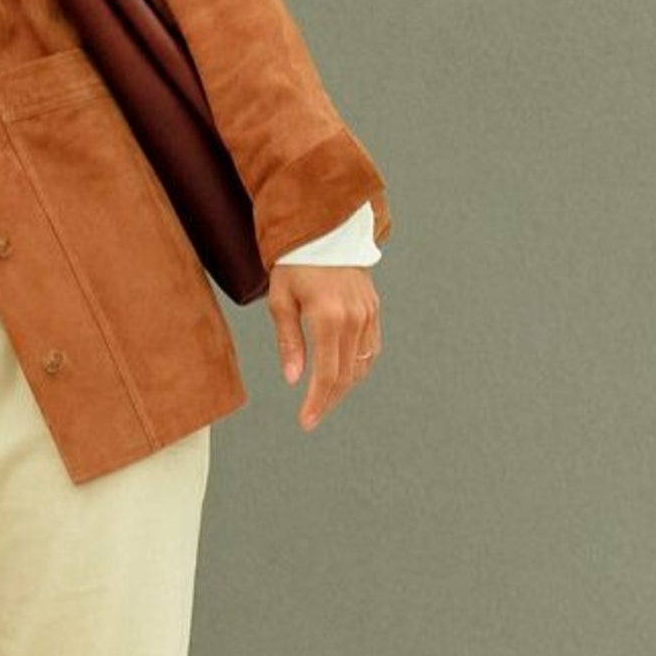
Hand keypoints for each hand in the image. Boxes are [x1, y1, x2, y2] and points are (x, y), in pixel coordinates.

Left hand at [265, 263, 380, 431]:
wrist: (325, 234)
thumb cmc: (294, 265)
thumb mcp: (280, 301)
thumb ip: (289, 342)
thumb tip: (294, 380)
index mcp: (328, 318)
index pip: (326, 373)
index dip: (317, 402)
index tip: (306, 422)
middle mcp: (354, 319)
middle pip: (346, 375)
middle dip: (328, 400)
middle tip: (311, 418)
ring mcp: (368, 315)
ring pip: (361, 365)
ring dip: (343, 387)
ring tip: (323, 400)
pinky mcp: (374, 310)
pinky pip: (371, 349)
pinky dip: (358, 367)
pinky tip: (343, 378)